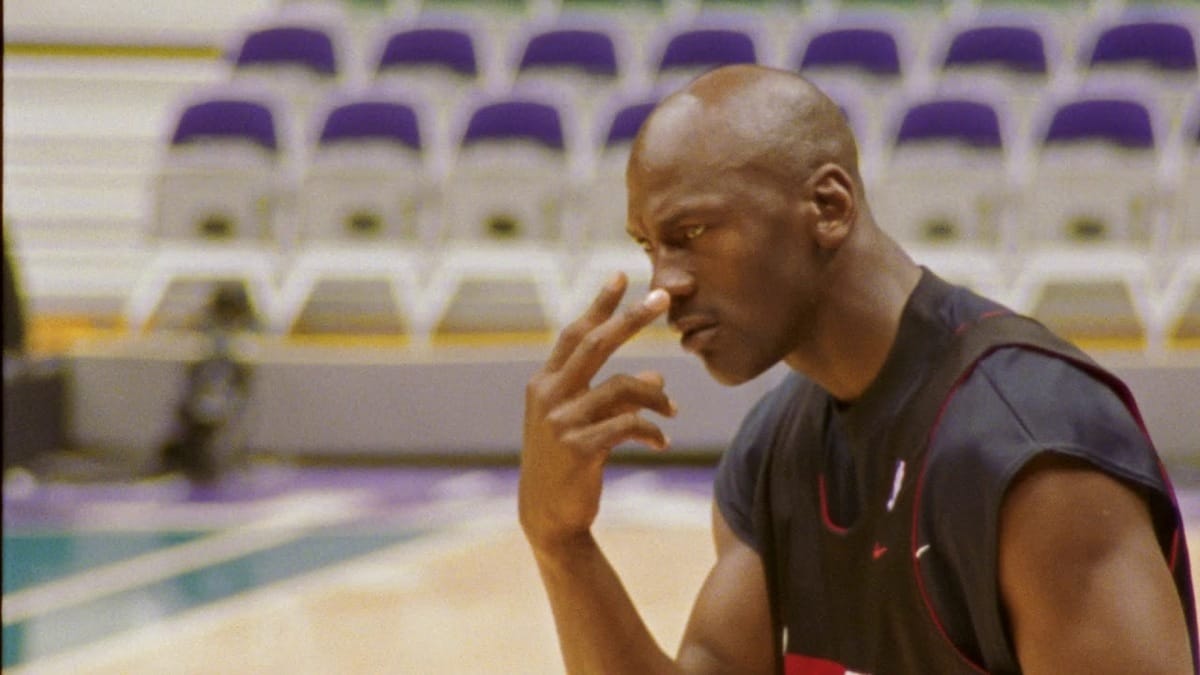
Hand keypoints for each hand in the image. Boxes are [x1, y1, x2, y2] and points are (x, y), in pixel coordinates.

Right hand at [519, 273, 674, 551]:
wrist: (548, 518)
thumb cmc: (567, 465)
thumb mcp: (584, 425)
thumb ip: (611, 397)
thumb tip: (656, 378)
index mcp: (545, 384)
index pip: (574, 334)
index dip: (599, 305)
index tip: (620, 275)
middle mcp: (548, 396)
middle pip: (595, 344)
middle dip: (630, 318)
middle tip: (663, 298)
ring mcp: (561, 421)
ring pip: (622, 388)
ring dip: (656, 397)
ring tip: (673, 412)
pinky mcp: (579, 448)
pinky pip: (628, 425)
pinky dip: (652, 430)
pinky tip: (663, 442)